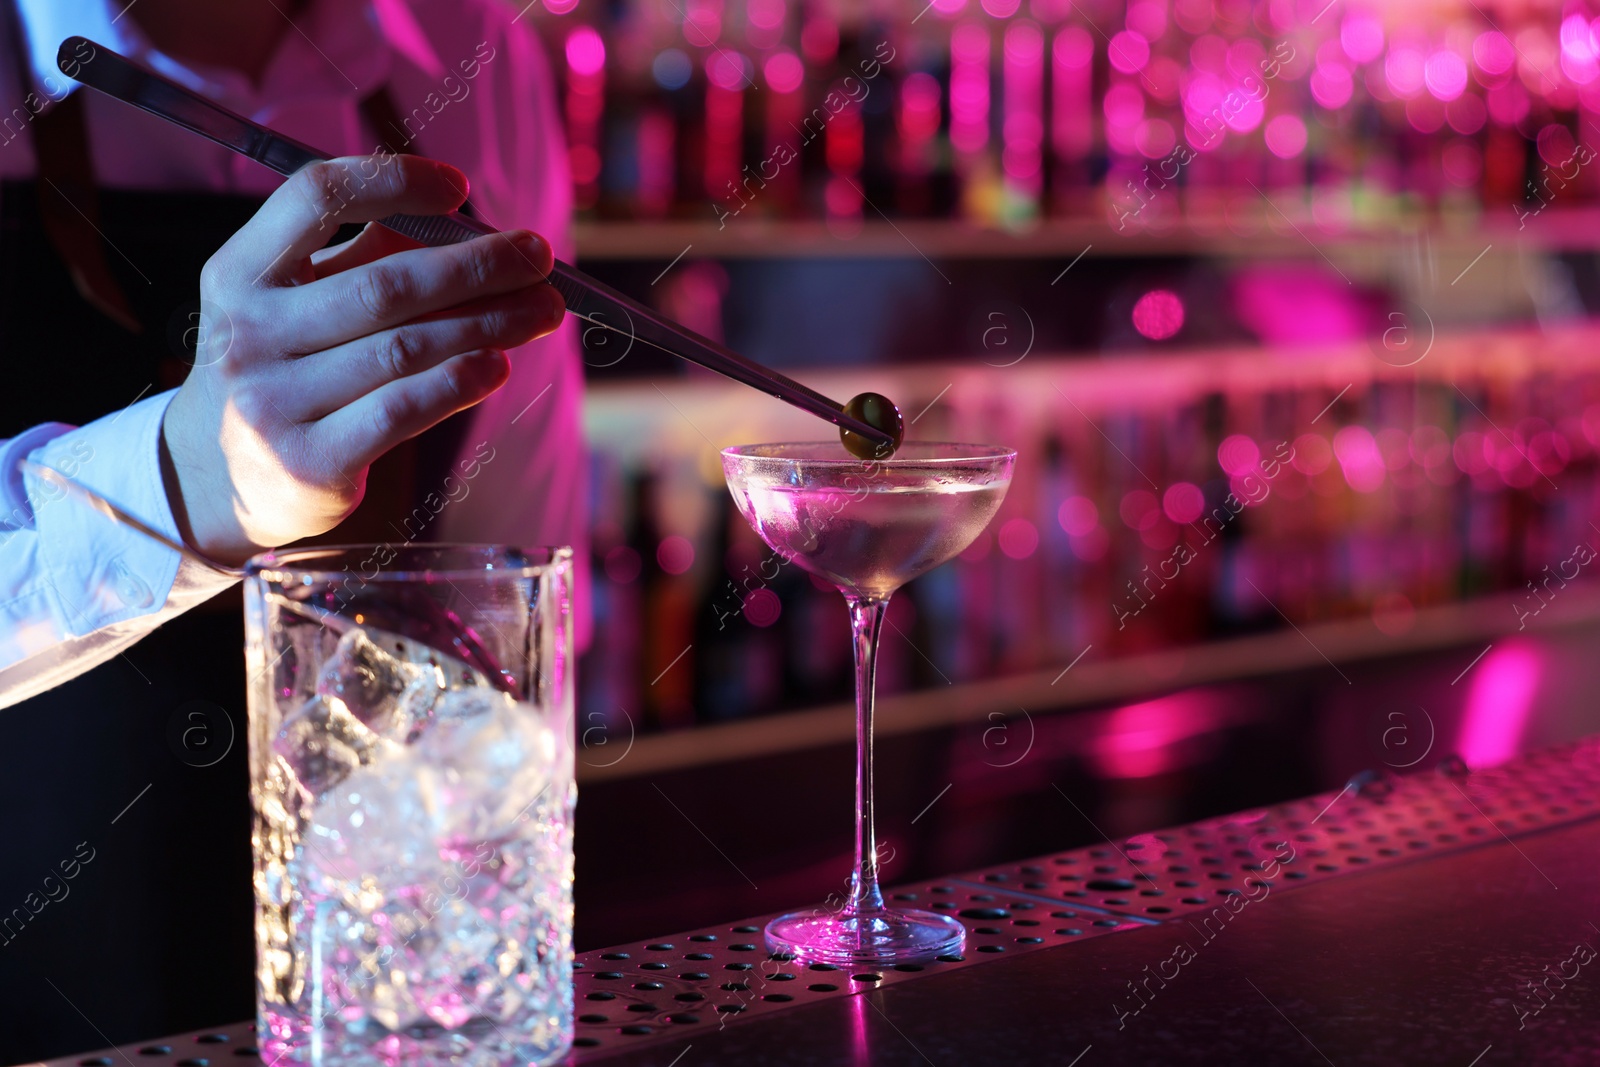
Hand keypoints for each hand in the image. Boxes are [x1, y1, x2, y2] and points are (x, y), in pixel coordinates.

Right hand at [160, 154, 564, 564]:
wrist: (214, 479)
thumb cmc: (280, 371)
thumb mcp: (292, 305)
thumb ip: (362, 260)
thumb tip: (470, 229)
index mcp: (238, 274)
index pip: (315, 197)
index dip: (394, 181)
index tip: (460, 188)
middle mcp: (248, 334)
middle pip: (385, 283)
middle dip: (478, 265)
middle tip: (539, 257)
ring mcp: (273, 402)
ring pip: (405, 349)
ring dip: (490, 324)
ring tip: (542, 312)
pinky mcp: (310, 461)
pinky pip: (402, 410)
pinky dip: (460, 383)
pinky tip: (499, 366)